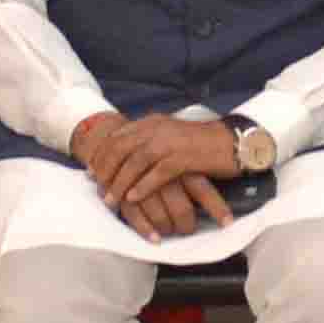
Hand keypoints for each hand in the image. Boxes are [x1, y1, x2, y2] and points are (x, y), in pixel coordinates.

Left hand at [73, 114, 240, 240]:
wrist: (231, 141)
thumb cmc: (199, 144)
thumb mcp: (169, 136)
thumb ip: (148, 142)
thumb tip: (125, 159)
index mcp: (152, 122)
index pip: (118, 136)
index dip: (102, 155)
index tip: (91, 173)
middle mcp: (158, 128)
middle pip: (121, 148)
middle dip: (106, 170)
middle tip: (99, 190)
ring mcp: (171, 141)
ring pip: (135, 161)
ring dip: (120, 182)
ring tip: (112, 200)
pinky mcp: (184, 157)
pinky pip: (157, 173)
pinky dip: (143, 186)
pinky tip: (134, 198)